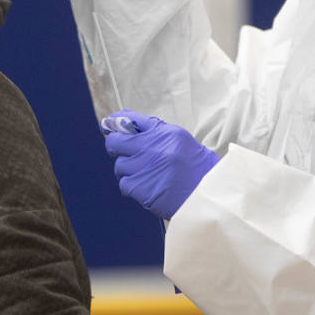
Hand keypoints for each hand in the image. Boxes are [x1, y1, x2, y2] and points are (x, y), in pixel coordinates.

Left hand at [100, 109, 217, 219]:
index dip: (115, 121)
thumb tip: (126, 125)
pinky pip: (124, 184)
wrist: (207, 195)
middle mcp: (151, 148)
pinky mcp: (141, 188)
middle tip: (121, 152)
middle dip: (115, 146)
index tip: (108, 124)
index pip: (131, 119)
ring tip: (143, 174)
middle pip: (115, 142)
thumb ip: (155, 132)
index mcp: (163, 133)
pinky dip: (131, 186)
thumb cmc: (196, 168)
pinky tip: (144, 187)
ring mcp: (144, 168)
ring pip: (119, 166)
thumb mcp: (180, 140)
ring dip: (127, 170)